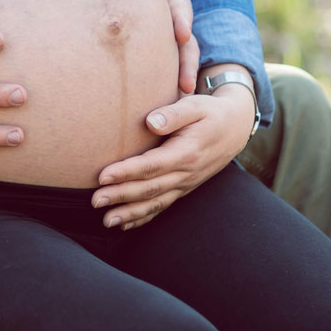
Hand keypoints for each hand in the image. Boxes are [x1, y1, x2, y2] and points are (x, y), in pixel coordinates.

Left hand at [91, 84, 255, 231]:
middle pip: (149, 188)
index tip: (103, 176)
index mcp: (187, 153)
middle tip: (95, 201)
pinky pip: (163, 206)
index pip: (151, 166)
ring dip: (130, 213)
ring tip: (107, 220)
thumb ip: (173, 114)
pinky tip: (125, 224)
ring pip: (155, 202)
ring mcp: (185, 184)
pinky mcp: (183, 188)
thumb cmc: (211, 113)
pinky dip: (144, 217)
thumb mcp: (195, 105)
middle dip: (121, 196)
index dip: (126, 172)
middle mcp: (186, 173)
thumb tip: (150, 122)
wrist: (235, 128)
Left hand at [117, 0, 198, 93]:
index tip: (181, 34)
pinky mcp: (171, 55)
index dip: (181, 20)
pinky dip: (175, 88)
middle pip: (188, 42)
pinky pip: (175, 69)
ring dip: (184, 77)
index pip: (179, 8)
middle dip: (187, 60)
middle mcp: (180, 20)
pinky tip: (169, 109)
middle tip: (186, 80)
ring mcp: (179, 39)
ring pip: (186, 59)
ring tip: (181, 97)